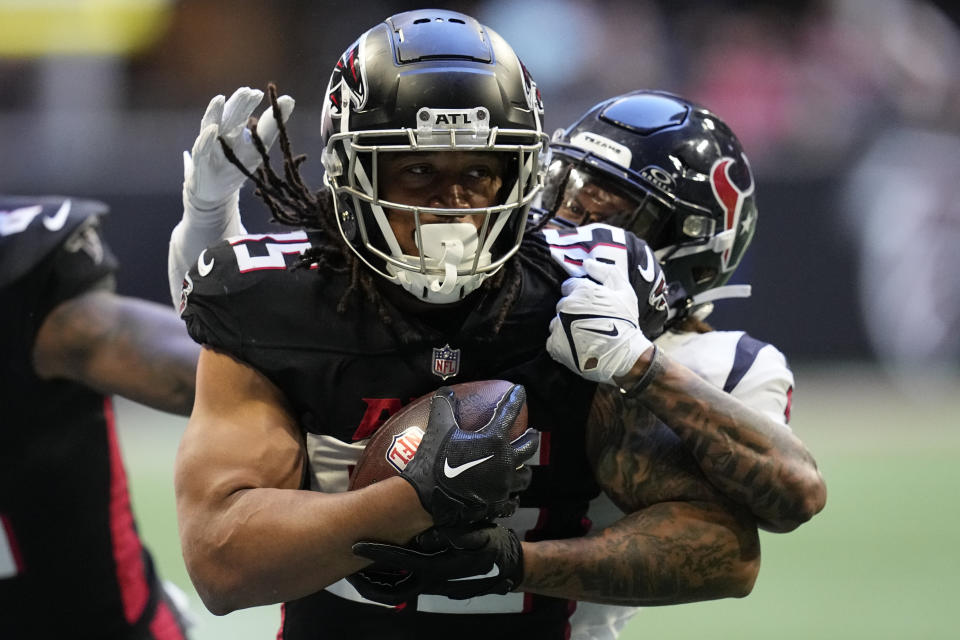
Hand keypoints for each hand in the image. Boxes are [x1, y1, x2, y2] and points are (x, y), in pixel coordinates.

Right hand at [183, 87, 294, 209]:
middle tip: (247, 92)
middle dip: (237, 105)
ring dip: (215, 113)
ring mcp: (208, 147)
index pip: (240, 114)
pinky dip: (206, 139)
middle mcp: (219, 136)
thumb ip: (269, 125)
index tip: (259, 93)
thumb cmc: (236, 166)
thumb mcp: (257, 147)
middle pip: (228, 118)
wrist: (214, 192)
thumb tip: (289, 100)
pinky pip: (202, 149)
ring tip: (221, 99)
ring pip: (211, 127)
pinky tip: (212, 130)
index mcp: (232, 130)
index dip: (248, 104)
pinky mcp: (201, 163)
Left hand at [348, 524, 523, 603]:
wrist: (508, 564)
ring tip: (358, 572)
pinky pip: (407, 587)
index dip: (377, 553)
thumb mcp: (473, 535)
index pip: (400, 561)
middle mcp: (433, 582)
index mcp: (438, 567)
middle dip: (366, 584)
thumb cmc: (491, 543)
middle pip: (391, 591)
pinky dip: (391, 582)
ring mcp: (434, 587)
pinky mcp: (436, 586)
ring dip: (376, 586)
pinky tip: (383, 571)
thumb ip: (447, 535)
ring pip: (397, 593)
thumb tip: (421, 536)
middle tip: (347, 571)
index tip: (356, 545)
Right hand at [401, 385, 538, 526]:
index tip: (521, 390)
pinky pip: (511, 502)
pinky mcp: (496, 504)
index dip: (516, 399)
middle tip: (532, 433)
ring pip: (523, 477)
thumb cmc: (434, 460)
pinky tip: (512, 498)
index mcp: (494, 440)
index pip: (509, 413)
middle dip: (531, 438)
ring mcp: (502, 486)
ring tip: (522, 467)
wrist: (427, 497)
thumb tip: (446, 390)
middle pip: (528, 447)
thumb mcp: (438, 428)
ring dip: (524, 470)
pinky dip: (513, 499)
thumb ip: (444, 406)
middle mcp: (504, 462)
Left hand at [547, 258, 654, 384]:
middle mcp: (567, 306)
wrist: (625, 356)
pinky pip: (552, 341)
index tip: (590, 306)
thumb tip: (586, 263)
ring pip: (556, 322)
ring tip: (584, 336)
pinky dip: (562, 344)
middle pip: (562, 305)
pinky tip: (577, 346)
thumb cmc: (627, 322)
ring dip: (566, 327)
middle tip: (590, 322)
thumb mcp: (624, 291)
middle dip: (573, 311)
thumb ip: (606, 272)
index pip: (569, 287)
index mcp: (582, 290)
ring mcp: (559, 326)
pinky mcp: (555, 345)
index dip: (580, 296)